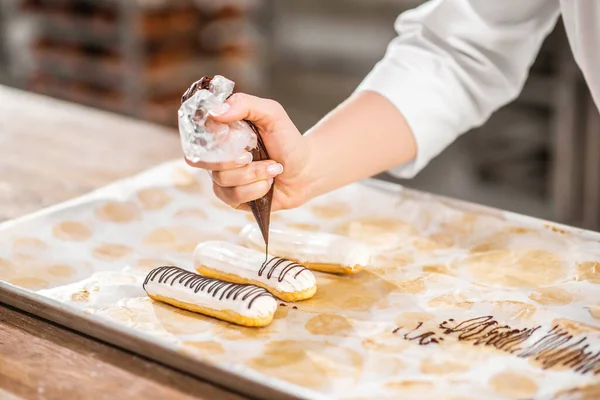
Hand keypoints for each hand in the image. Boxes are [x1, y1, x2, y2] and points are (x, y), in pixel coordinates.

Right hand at [185, 93, 311, 211]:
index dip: (211, 135)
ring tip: (272, 168)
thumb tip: (215, 112)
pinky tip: (268, 184)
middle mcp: (217, 155)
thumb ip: (245, 104)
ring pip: (222, 179)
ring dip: (254, 173)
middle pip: (202, 159)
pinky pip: (233, 196)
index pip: (196, 132)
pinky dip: (256, 189)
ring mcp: (223, 178)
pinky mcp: (232, 198)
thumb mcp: (272, 114)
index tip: (231, 135)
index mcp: (221, 132)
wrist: (306, 171)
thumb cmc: (287, 141)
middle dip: (231, 159)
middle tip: (250, 156)